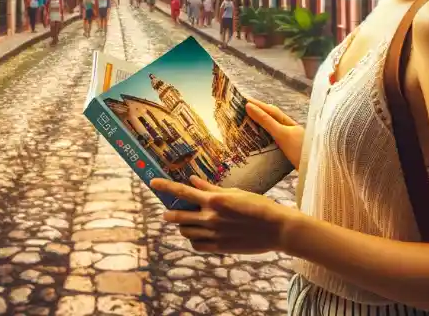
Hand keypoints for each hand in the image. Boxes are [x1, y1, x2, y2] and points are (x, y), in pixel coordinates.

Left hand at [150, 176, 295, 254]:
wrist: (276, 229)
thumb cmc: (258, 206)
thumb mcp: (235, 193)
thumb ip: (211, 188)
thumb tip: (193, 181)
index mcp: (214, 200)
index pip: (182, 192)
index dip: (165, 187)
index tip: (152, 183)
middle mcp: (211, 218)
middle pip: (178, 216)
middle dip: (169, 213)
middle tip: (168, 212)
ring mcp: (214, 234)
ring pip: (185, 232)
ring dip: (183, 226)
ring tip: (189, 222)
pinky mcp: (219, 248)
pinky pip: (197, 245)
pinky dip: (194, 239)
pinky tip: (199, 234)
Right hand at [246, 99, 303, 168]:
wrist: (316, 169)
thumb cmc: (300, 150)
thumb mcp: (281, 133)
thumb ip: (266, 121)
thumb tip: (248, 106)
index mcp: (288, 123)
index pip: (271, 110)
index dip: (257, 104)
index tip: (243, 99)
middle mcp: (290, 130)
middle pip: (272, 119)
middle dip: (258, 114)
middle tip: (242, 111)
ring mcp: (291, 142)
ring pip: (273, 131)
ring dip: (261, 127)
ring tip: (248, 126)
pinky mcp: (290, 154)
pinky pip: (274, 142)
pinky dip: (265, 140)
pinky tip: (260, 146)